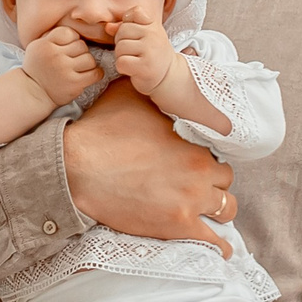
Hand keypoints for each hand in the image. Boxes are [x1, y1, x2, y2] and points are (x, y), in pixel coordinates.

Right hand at [22, 21, 101, 109]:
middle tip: (72, 61)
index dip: (72, 40)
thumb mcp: (36, 47)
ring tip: (79, 69)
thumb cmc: (38, 69)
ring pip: (89, 59)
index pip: (69, 32)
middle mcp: (54, 55)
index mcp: (44, 44)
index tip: (67, 49)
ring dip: (88, 64)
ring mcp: (64, 70)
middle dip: (80, 53)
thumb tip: (74, 22)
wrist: (32, 94)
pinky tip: (89, 75)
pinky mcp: (73, 83)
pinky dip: (96, 74)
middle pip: (81, 45)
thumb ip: (51, 35)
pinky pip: (96, 73)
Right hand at [61, 82, 233, 256]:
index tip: (192, 160)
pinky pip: (214, 242)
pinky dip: (219, 245)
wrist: (77, 168)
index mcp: (193, 140)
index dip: (205, 156)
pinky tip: (220, 249)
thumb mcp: (132, 94)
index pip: (216, 151)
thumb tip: (186, 51)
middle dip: (212, 181)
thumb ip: (158, 78)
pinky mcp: (178, 227)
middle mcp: (200, 170)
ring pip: (225, 207)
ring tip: (205, 210)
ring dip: (217, 208)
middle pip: (224, 179)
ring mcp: (191, 200)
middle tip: (193, 183)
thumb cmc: (102, 130)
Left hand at [108, 6, 180, 98]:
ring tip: (133, 61)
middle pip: (122, 32)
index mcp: (154, 25)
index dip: (127, 24)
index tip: (135, 35)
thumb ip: (125, 28)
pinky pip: (121, 62)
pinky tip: (133, 69)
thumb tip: (108, 27)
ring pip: (120, 47)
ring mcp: (150, 51)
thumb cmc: (151, 55)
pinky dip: (122, 68)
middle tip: (133, 52)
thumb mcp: (143, 37)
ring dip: (121, 56)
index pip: (134, 13)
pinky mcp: (145, 67)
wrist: (168, 76)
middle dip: (122, 43)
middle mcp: (154, 35)